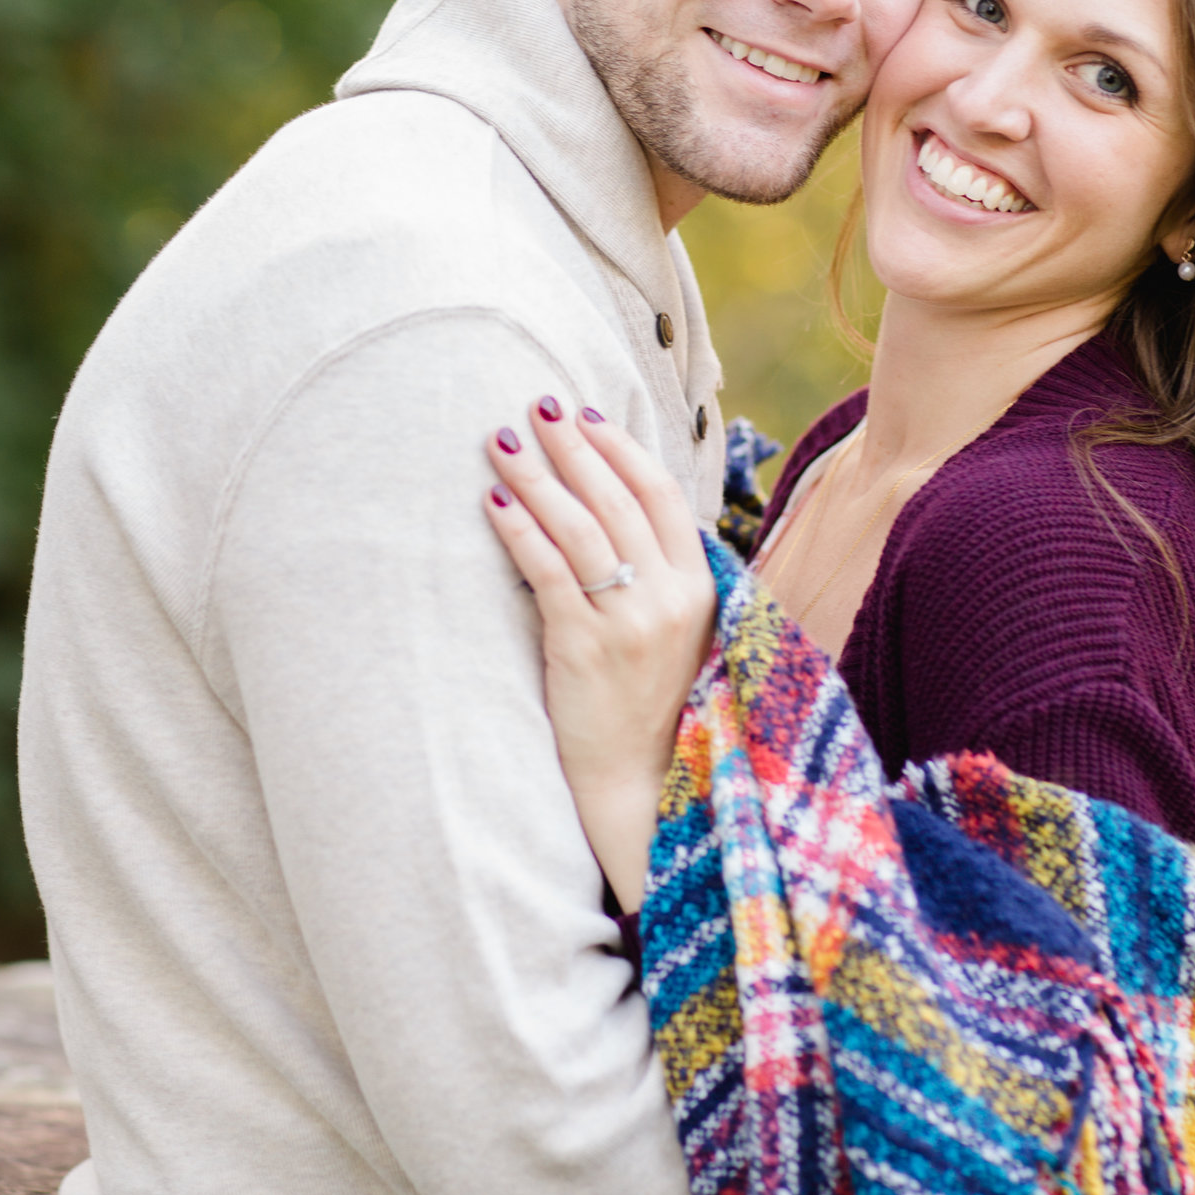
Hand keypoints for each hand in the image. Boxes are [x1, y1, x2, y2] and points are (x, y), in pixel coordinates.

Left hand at [483, 397, 715, 911]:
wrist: (643, 787)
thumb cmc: (652, 706)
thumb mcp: (679, 633)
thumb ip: (660, 575)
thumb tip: (613, 509)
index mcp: (700, 588)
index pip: (660, 495)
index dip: (620, 448)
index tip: (585, 415)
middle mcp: (670, 598)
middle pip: (615, 498)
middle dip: (571, 447)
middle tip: (535, 407)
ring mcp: (630, 623)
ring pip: (578, 527)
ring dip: (537, 476)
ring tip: (501, 441)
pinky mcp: (584, 649)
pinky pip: (547, 573)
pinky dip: (519, 531)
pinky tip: (494, 502)